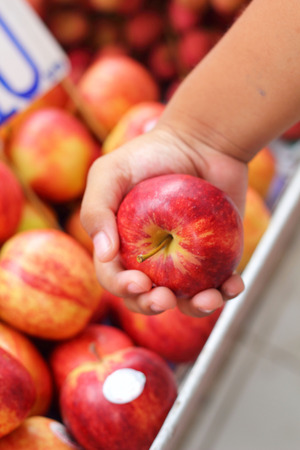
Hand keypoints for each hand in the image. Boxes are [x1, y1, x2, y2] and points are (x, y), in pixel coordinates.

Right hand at [81, 125, 246, 316]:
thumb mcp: (110, 172)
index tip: (139, 282)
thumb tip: (104, 254)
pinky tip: (232, 285)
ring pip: (187, 298)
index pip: (115, 277)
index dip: (123, 288)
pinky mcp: (215, 255)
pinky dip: (228, 290)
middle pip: (148, 297)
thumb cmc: (151, 154)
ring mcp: (185, 259)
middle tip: (164, 297)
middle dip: (153, 305)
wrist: (201, 141)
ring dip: (197, 308)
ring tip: (208, 299)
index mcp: (123, 246)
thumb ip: (96, 209)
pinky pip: (221, 281)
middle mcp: (152, 258)